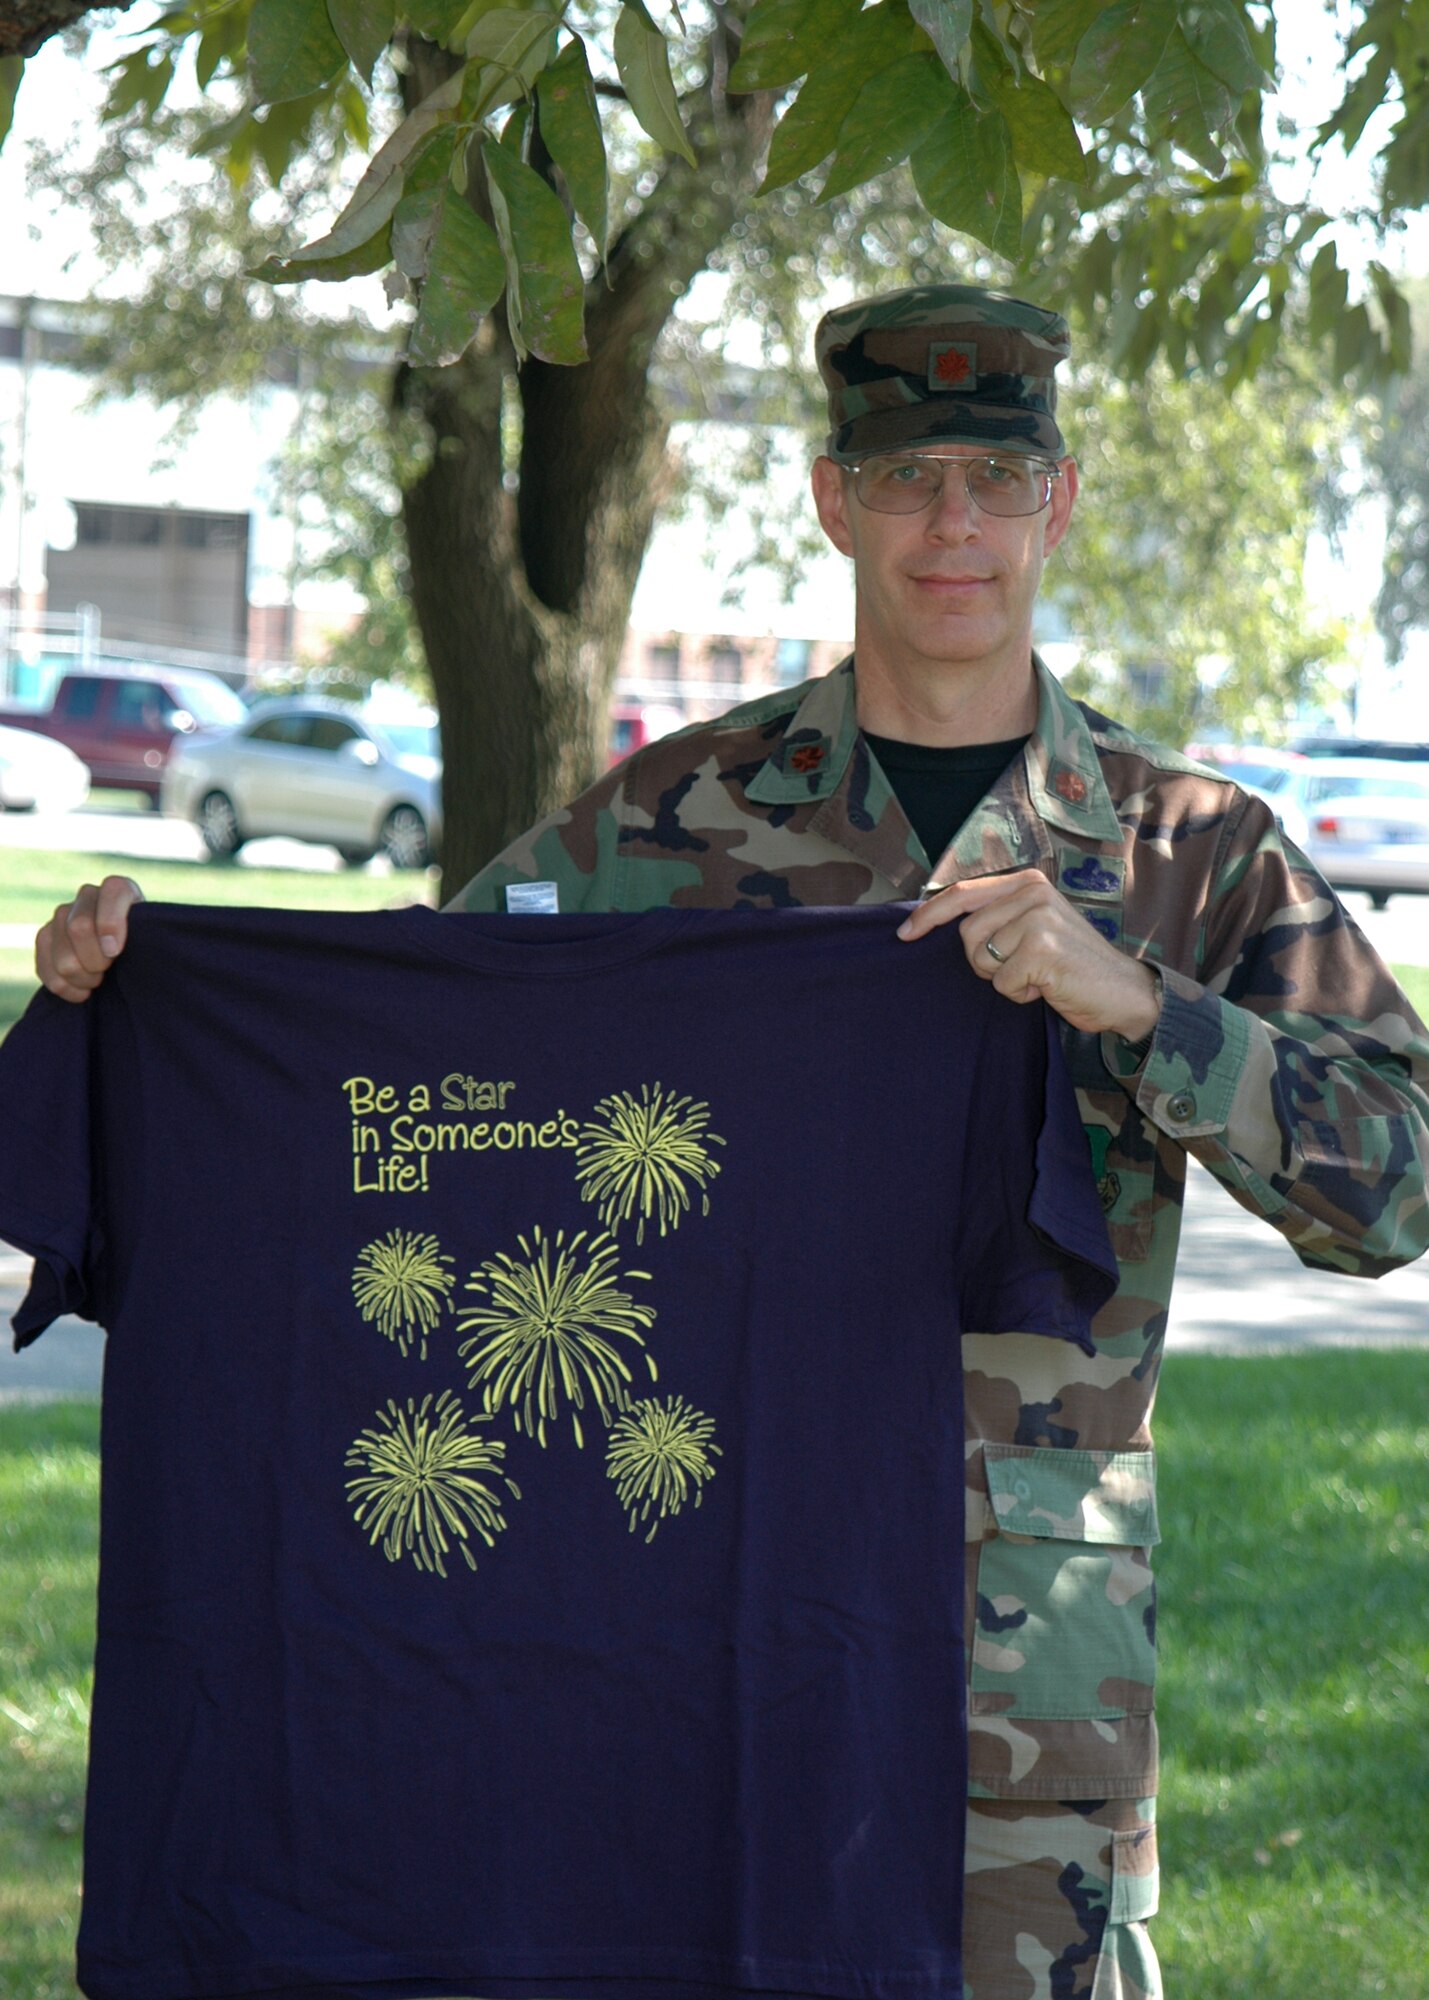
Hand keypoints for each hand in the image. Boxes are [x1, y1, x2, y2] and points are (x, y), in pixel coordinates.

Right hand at [35, 876, 143, 1002]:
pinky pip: (44, 966)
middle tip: (110, 970)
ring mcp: (63, 914)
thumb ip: (150, 936)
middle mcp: (88, 895)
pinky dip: (64, 986)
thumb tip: (112, 948)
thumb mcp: (157, 940)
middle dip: (96, 960)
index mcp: (120, 889)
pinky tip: (82, 991)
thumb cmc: (149, 949)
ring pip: (62, 956)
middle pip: (79, 927)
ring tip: (98, 980)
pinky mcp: (45, 936)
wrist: (128, 960)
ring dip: (82, 978)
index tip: (116, 951)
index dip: (110, 925)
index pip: (111, 892)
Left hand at [896, 868, 1159, 1041]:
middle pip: (966, 933)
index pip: (962, 892)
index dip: (928, 915)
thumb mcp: (1034, 928)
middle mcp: (1033, 892)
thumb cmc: (1072, 966)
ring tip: (1037, 976)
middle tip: (1020, 968)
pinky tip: (1048, 987)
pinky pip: (1001, 982)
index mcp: (1028, 882)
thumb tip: (936, 922)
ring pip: (980, 957)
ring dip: (1002, 979)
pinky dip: (1019, 994)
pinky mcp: (1042, 949)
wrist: (1123, 992)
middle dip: (983, 961)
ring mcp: (1038, 918)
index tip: (904, 935)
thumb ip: (998, 917)